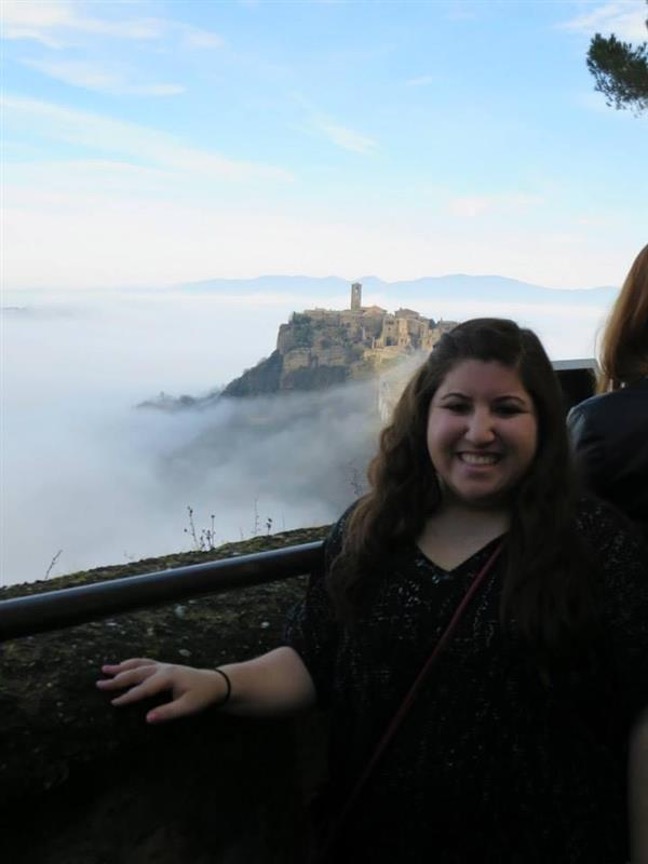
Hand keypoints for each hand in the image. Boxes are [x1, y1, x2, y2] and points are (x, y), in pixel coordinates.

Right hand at [96, 658, 226, 723]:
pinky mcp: (164, 667)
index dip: (128, 696)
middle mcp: (163, 669)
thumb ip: (167, 712)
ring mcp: (163, 666)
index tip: (113, 703)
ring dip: (121, 667)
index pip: (144, 688)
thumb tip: (147, 719)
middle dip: (117, 679)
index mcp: (168, 677)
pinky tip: (123, 665)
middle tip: (99, 684)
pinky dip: (131, 663)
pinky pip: (144, 663)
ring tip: (105, 669)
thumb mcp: (187, 708)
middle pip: (137, 673)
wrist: (215, 683)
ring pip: (139, 665)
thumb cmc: (202, 696)